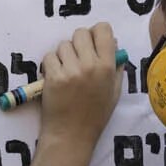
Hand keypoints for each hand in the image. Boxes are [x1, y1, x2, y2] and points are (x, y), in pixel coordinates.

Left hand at [36, 24, 124, 148]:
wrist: (71, 135)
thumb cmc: (95, 115)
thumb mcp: (115, 91)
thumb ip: (116, 67)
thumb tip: (114, 44)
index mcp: (107, 67)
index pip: (103, 30)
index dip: (97, 32)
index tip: (94, 42)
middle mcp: (89, 65)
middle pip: (81, 33)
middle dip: (79, 42)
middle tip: (79, 57)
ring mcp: (70, 71)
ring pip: (63, 45)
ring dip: (64, 54)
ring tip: (67, 71)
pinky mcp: (52, 77)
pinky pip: (49, 56)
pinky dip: (51, 64)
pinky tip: (57, 77)